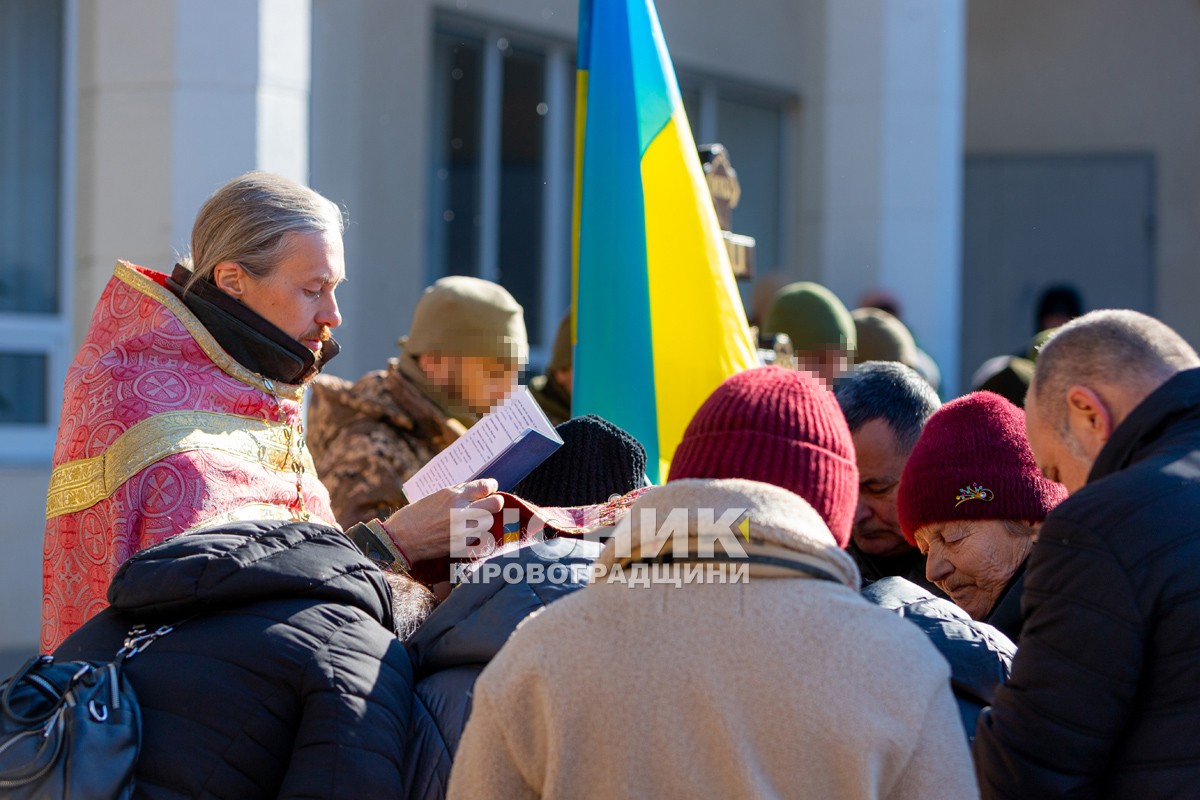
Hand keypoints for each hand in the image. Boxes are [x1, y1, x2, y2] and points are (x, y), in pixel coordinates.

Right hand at [380, 479, 502, 562]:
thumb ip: (458, 493)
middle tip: (491, 502)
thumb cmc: (415, 515)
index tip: (491, 488)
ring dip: (485, 519)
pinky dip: (476, 534)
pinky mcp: (461, 545)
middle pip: (495, 504)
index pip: (484, 487)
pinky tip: (467, 532)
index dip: (491, 486)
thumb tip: (477, 491)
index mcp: (453, 495)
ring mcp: (463, 529)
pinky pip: (479, 537)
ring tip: (476, 519)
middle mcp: (461, 511)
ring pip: (489, 522)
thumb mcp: (436, 496)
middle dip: (495, 502)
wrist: (401, 539)